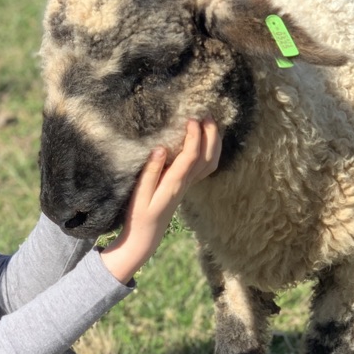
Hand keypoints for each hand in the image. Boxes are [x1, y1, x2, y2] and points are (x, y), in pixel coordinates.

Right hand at [100, 117, 220, 282]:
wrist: (145, 237)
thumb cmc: (138, 215)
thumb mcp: (139, 194)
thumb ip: (150, 172)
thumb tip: (160, 148)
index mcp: (174, 184)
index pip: (191, 156)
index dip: (194, 136)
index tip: (191, 119)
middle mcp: (185, 184)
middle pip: (208, 158)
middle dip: (211, 135)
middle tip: (207, 115)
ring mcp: (188, 186)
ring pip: (211, 163)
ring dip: (215, 143)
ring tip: (210, 124)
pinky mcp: (186, 187)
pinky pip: (206, 168)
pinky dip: (211, 152)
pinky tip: (206, 141)